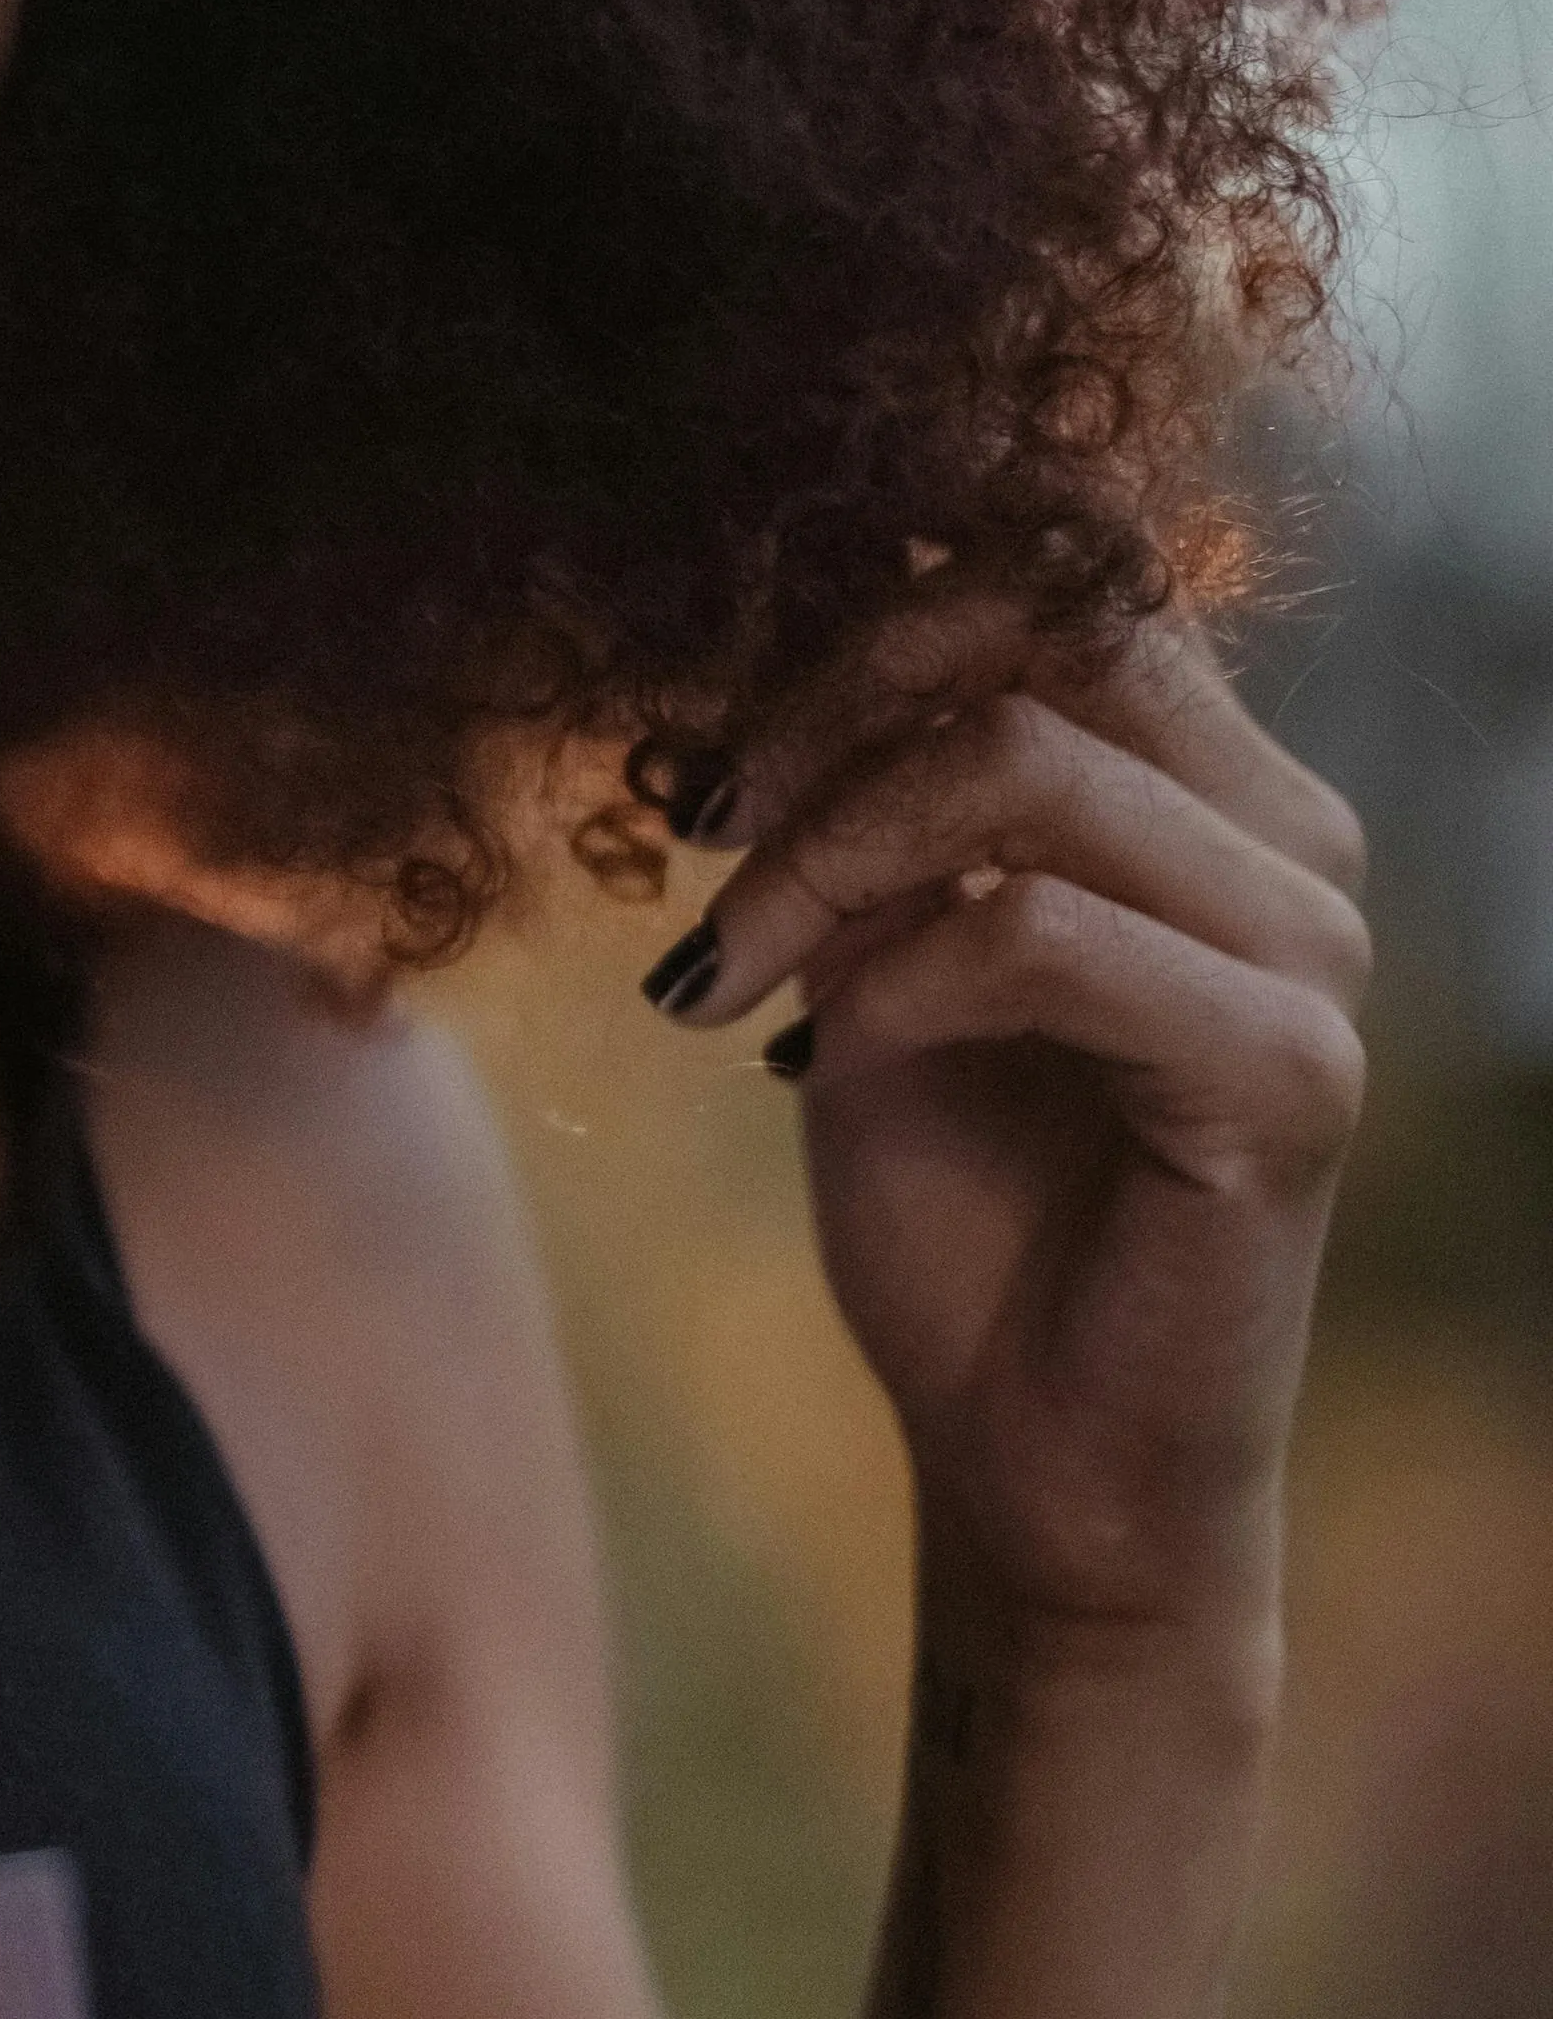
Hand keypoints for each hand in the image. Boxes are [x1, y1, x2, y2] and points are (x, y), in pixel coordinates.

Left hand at [651, 602, 1366, 1658]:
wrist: (1031, 1451)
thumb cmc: (958, 1207)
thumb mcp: (868, 959)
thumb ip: (856, 806)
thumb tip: (741, 666)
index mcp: (1205, 785)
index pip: (1061, 567)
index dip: (863, 619)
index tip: (719, 763)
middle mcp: (1287, 837)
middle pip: (1050, 619)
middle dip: (831, 705)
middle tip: (708, 834)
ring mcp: (1311, 950)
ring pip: (1025, 763)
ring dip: (827, 855)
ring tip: (737, 974)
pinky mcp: (1291, 1073)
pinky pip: (1039, 935)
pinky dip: (890, 983)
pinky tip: (822, 1065)